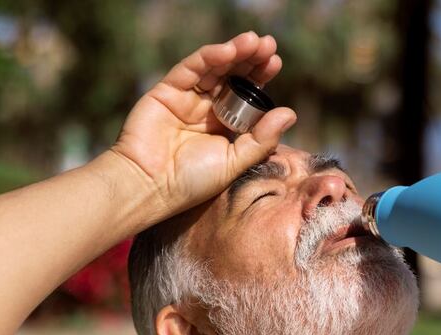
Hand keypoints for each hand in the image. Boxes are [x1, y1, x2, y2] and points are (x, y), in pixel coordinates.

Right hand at [112, 32, 296, 219]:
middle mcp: (206, 109)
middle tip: (268, 45)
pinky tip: (227, 50)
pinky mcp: (166, 91)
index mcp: (224, 125)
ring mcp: (186, 98)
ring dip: (233, 52)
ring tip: (253, 42)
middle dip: (250, 59)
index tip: (275, 62)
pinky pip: (190, 69)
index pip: (245, 94)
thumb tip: (290, 113)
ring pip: (213, 68)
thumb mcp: (234, 162)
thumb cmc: (191, 182)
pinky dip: (208, 57)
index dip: (259, 77)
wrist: (150, 187)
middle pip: (232, 76)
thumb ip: (261, 139)